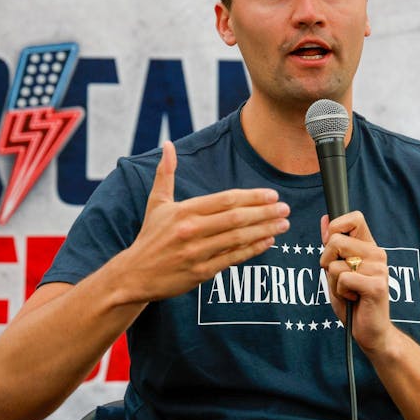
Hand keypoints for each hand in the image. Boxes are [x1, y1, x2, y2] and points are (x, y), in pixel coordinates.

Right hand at [120, 141, 290, 302]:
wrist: (134, 275)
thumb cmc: (150, 237)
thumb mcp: (156, 203)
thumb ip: (166, 173)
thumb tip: (168, 145)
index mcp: (184, 211)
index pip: (225, 200)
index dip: (252, 197)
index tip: (272, 195)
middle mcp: (191, 230)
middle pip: (236, 218)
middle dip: (265, 212)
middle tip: (286, 208)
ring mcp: (196, 253)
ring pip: (238, 238)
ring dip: (264, 230)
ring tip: (284, 224)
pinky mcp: (200, 273)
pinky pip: (232, 259)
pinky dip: (252, 250)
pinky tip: (268, 241)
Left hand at [320, 211, 392, 352]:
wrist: (370, 331)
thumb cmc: (353, 300)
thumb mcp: (337, 269)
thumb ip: (332, 245)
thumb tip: (325, 218)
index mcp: (369, 246)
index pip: (355, 218)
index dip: (336, 227)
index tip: (330, 245)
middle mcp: (377, 254)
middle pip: (335, 241)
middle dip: (326, 261)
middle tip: (340, 278)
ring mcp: (379, 269)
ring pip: (335, 264)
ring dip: (334, 282)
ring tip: (349, 292)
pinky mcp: (376, 285)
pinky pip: (343, 279)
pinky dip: (340, 293)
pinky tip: (353, 300)